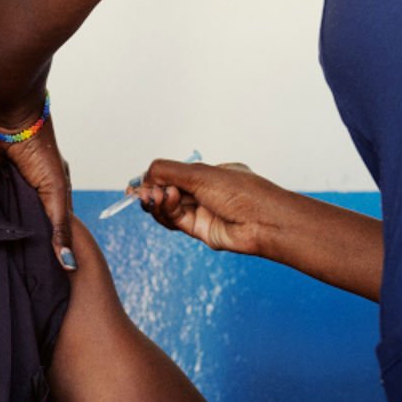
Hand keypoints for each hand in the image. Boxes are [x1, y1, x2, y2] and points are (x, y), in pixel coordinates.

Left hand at [0, 114, 76, 270]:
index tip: (47, 280)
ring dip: (5, 235)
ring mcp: (9, 190)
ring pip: (7, 220)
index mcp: (52, 195)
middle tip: (22, 279)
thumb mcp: (54, 191)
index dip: (50, 252)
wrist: (8, 118)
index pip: (52, 230)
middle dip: (25, 247)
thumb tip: (67, 263)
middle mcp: (31, 195)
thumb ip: (59, 227)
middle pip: (27, 227)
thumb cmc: (38, 147)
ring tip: (1, 265)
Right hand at [134, 158, 281, 257]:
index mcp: (209, 174)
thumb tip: (144, 176)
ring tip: (155, 195)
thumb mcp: (200, 174)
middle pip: (167, 191)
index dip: (154, 178)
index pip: (174, 174)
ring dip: (157, 201)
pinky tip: (165, 200)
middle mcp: (204, 193)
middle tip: (142, 191)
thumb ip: (168, 171)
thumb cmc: (242, 192)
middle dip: (152, 190)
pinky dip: (165, 211)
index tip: (137, 181)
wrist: (263, 221)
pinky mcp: (200, 230)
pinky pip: (175, 221)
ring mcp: (202, 212)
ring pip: (168, 208)